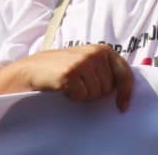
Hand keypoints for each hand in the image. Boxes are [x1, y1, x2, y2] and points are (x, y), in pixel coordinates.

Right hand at [15, 45, 132, 111]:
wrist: (32, 69)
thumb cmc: (63, 69)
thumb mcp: (88, 62)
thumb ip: (105, 69)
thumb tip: (124, 90)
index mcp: (104, 50)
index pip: (124, 73)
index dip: (125, 92)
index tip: (122, 107)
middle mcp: (96, 53)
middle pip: (108, 88)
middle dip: (95, 93)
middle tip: (80, 86)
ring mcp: (83, 62)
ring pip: (95, 93)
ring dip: (83, 95)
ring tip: (71, 85)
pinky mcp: (70, 73)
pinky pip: (81, 95)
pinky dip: (73, 97)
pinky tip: (64, 88)